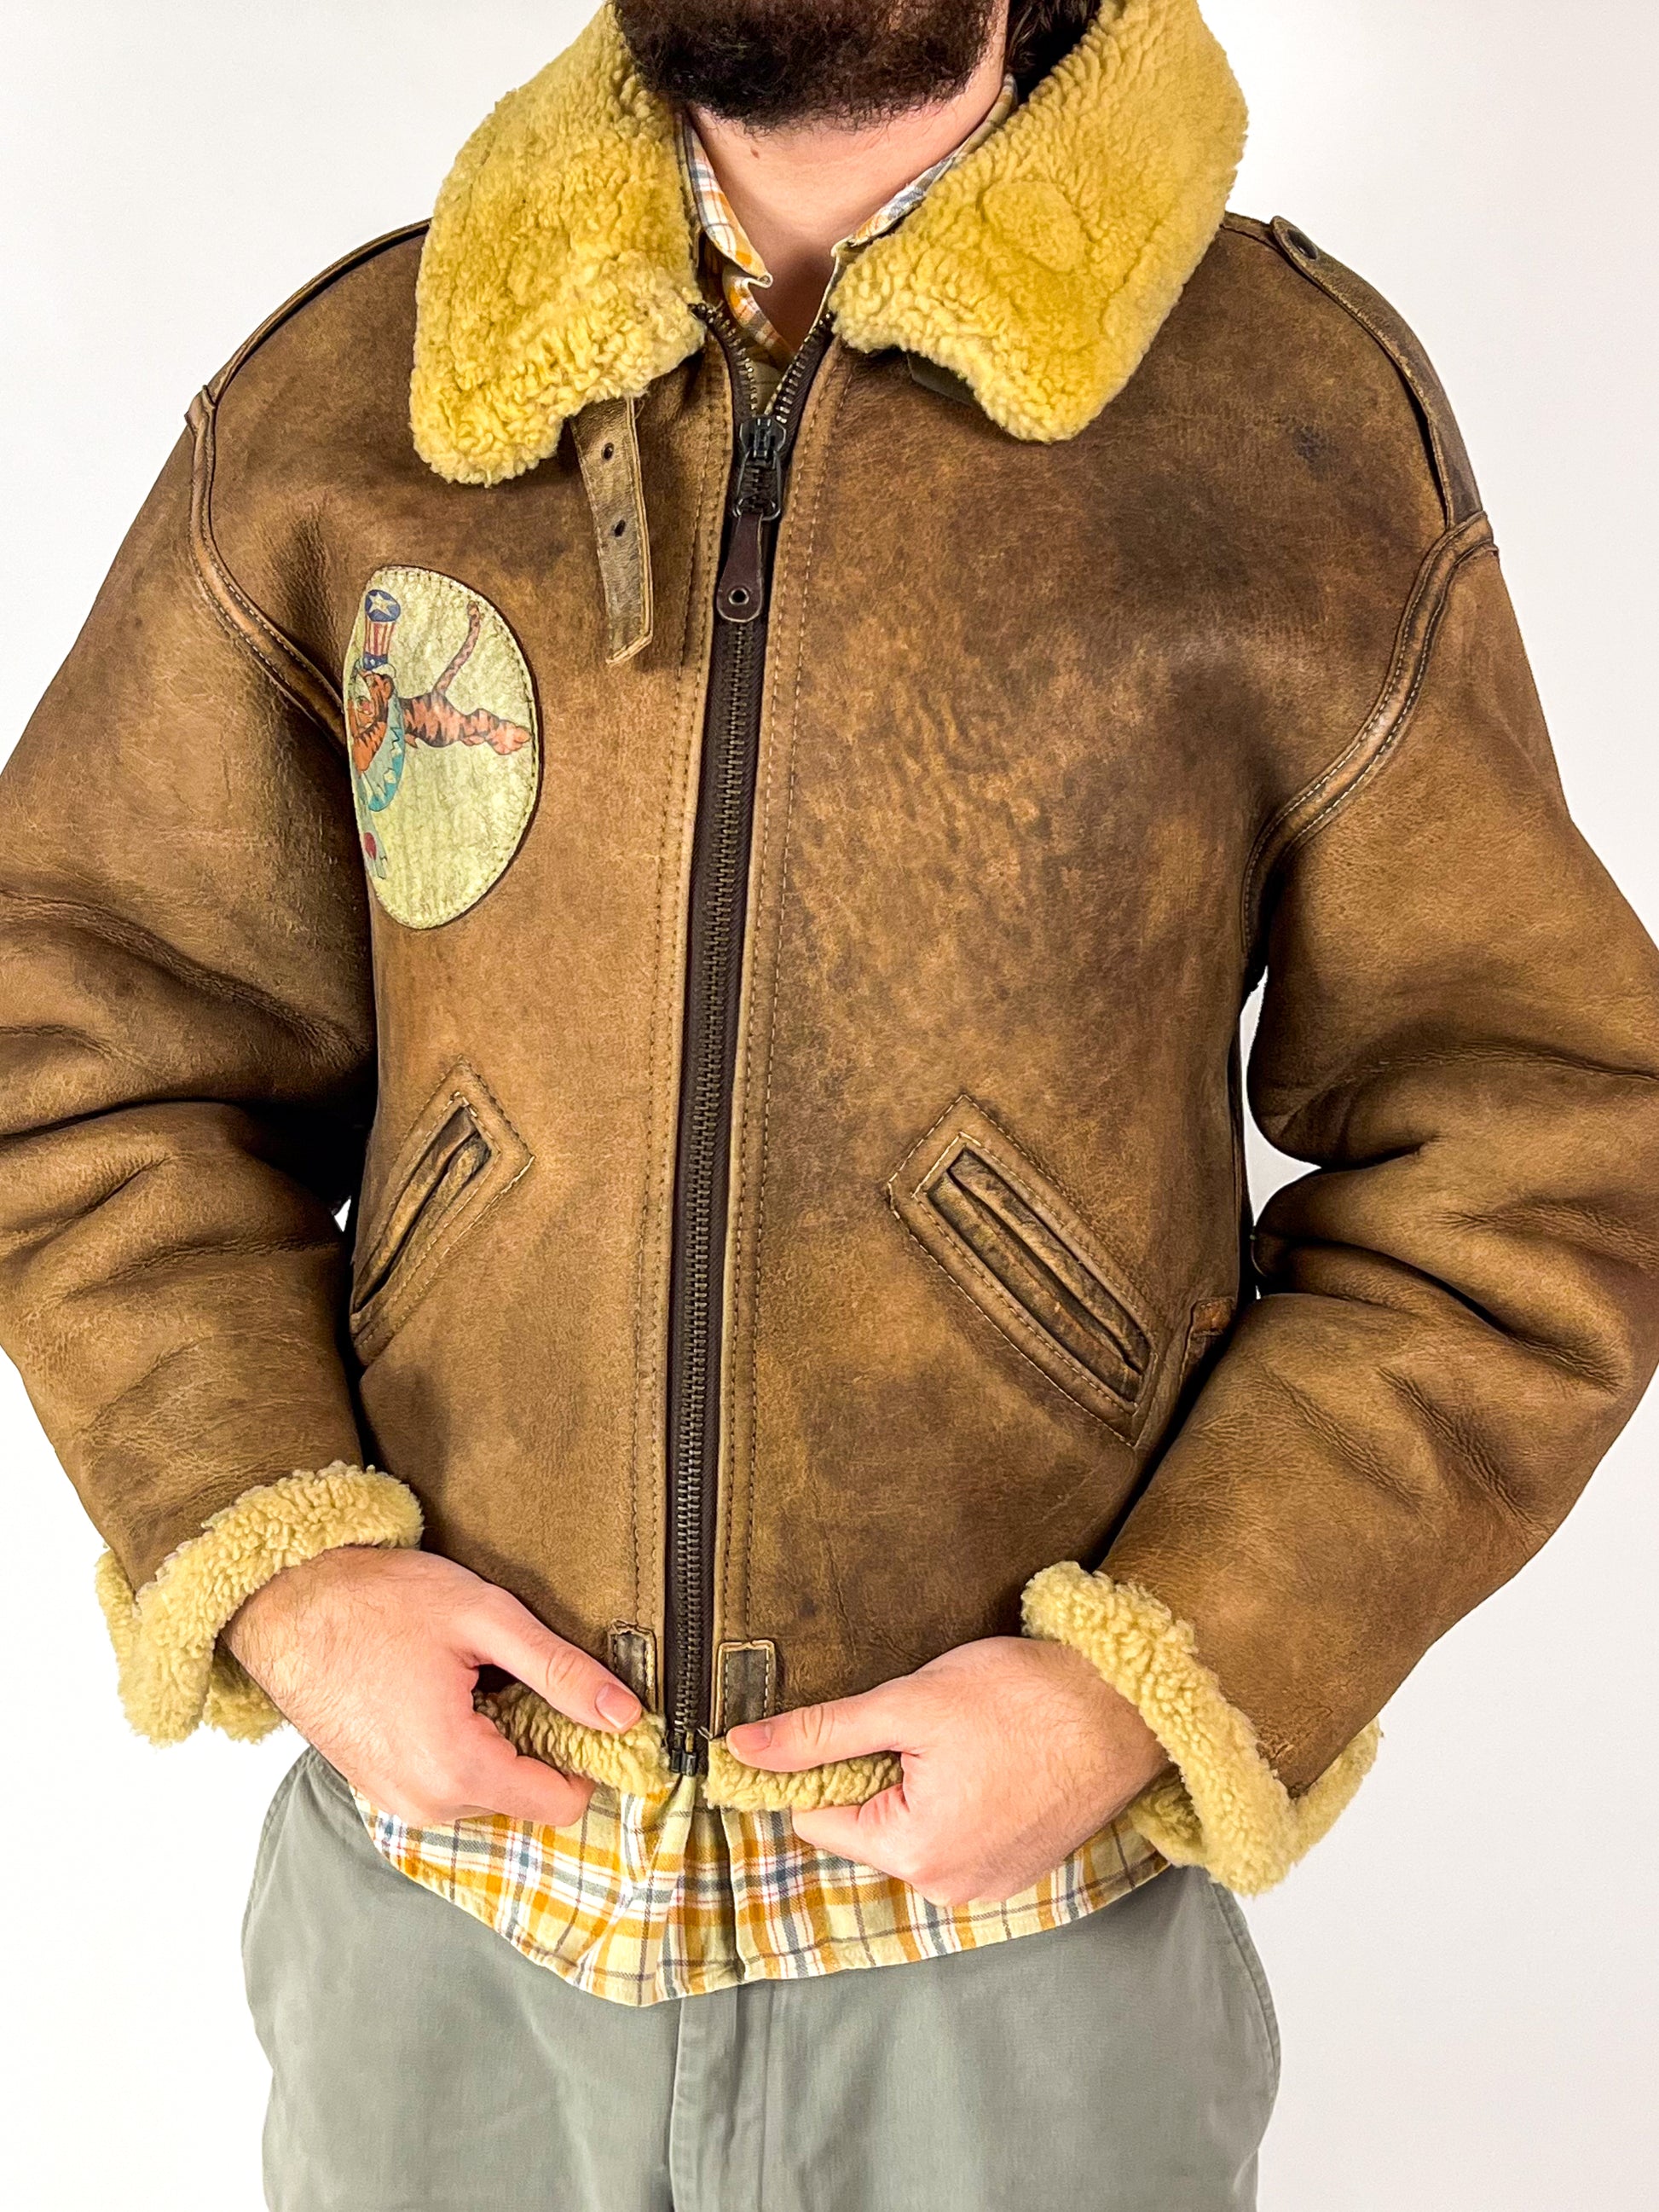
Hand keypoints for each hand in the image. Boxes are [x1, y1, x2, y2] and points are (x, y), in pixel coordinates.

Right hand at [224, 1547, 641, 1828]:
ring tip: (469, 1678)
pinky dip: (463, 1744)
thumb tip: (625, 1713)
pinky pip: (450, 1783)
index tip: (586, 1706)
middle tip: (511, 1674)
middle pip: (527, 1794)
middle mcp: (425, 1805)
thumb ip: (561, 1672)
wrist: (285, 1602)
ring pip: (489, 1788)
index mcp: (456, 1770)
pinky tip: (442, 1693)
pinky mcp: (381, 1788)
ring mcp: (397, 1802)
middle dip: (537, 1739)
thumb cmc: (379, 1601)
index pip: (563, 1803)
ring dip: (499, 1740)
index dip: (588, 1753)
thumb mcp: (485, 1618)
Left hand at [725, 1637, 1170, 1904]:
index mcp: (914, 1854)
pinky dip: (959, 1798)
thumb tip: (741, 1750)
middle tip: (923, 1725)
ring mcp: (990, 1884)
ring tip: (965, 1739)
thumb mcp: (908, 1704)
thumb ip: (819, 1734)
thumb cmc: (1024, 1700)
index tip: (847, 1725)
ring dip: (919, 1785)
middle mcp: (949, 1887)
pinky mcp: (1019, 1867)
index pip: (818, 1819)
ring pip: (911, 1830)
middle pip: (866, 1827)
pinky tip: (991, 1758)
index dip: (819, 1765)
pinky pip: (957, 1836)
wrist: (1127, 1705)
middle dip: (877, 1773)